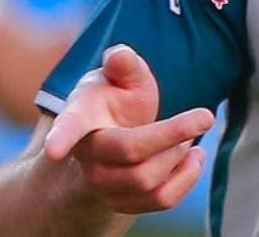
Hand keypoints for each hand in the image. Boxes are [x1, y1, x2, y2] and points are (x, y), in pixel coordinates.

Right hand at [43, 45, 214, 213]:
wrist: (115, 132)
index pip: (69, 127)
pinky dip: (187, 178)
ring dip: (180, 155)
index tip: (54, 151)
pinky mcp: (122, 203)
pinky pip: (160, 200)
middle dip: (175, 133)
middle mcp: (86, 155)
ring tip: (189, 138)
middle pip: (131, 152)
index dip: (61, 138)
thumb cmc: (117, 97)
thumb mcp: (122, 74)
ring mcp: (101, 183)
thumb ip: (123, 63)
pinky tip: (194, 158)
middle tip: (203, 116)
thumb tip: (119, 56)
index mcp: (80, 116)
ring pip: (147, 180)